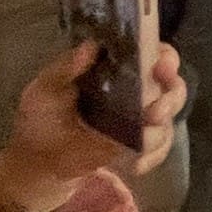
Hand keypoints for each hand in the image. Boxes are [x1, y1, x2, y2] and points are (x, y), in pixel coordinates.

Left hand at [0, 42, 187, 211]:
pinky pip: (159, 150)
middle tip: (154, 112)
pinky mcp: (138, 147)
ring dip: (159, 132)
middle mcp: (137, 91)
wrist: (37, 162)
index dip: (166, 58)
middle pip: (173, 87)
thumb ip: (66, 68)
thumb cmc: (41, 119)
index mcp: (119, 69)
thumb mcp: (45, 89)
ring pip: (168, 121)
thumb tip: (91, 46)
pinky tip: (134, 165)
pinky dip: (152, 157)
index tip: (161, 67)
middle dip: (170, 98)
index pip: (154, 54)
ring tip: (141, 142)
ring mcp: (140, 120)